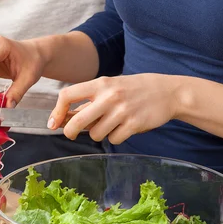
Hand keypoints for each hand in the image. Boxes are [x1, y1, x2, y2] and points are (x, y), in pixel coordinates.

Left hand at [48, 74, 183, 143]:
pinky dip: (115, 137)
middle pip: (78, 121)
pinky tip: (124, 128)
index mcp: (101, 84)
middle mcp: (110, 96)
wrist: (168, 92)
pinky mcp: (134, 124)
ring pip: (95, 134)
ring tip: (110, 125)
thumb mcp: (110, 88)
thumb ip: (89, 102)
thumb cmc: (134, 90)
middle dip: (69, 131)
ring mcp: (122, 110)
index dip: (57, 111)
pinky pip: (113, 139)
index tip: (54, 122)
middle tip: (70, 134)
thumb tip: (62, 118)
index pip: (68, 95)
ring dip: (98, 134)